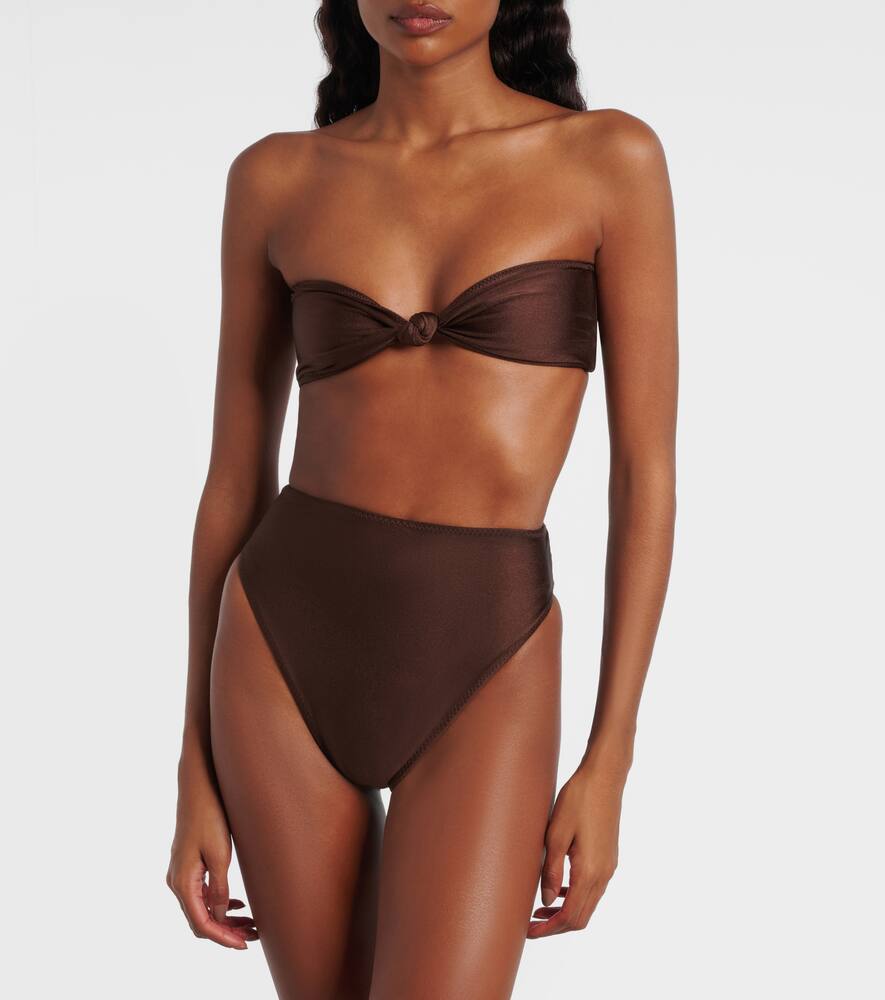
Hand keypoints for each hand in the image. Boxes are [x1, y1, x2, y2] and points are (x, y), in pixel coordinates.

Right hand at [166, 768, 257, 949]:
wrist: (198, 786)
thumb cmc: (210, 815)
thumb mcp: (220, 853)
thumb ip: (220, 888)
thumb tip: (221, 916)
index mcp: (182, 881)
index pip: (202, 923)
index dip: (223, 938)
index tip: (244, 944)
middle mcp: (177, 882)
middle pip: (200, 920)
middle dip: (226, 932)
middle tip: (254, 936)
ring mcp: (180, 874)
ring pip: (201, 908)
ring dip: (225, 919)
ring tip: (251, 924)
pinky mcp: (188, 865)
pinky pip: (201, 894)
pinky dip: (219, 904)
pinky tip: (239, 904)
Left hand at [528, 757, 625, 937]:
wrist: (605, 777)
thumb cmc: (578, 799)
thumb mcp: (556, 833)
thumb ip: (551, 870)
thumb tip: (546, 901)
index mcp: (589, 872)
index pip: (569, 916)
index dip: (548, 929)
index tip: (528, 931)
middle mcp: (603, 875)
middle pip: (581, 918)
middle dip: (555, 926)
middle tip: (530, 923)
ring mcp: (609, 867)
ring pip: (588, 905)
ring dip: (565, 912)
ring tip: (540, 909)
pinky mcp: (609, 858)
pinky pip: (592, 890)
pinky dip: (575, 897)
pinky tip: (558, 887)